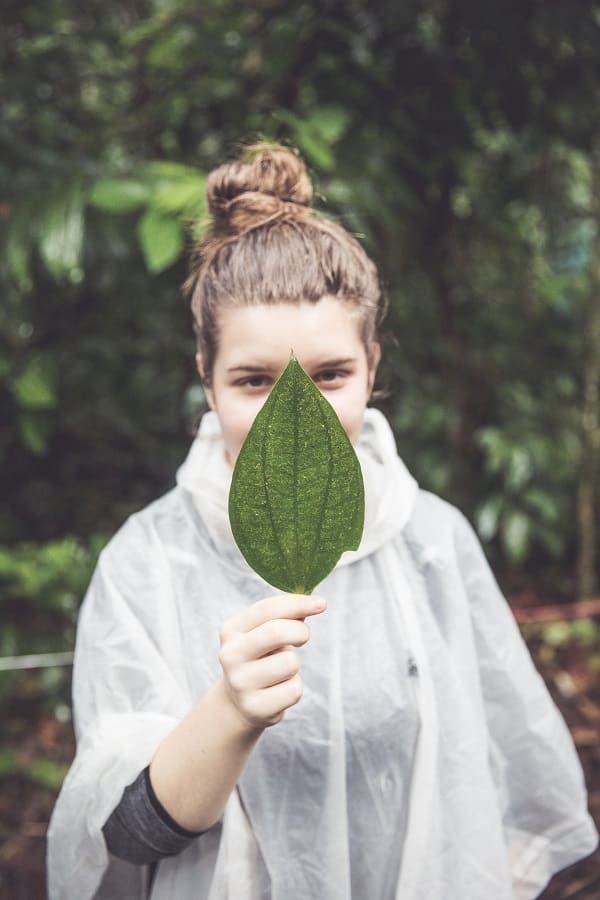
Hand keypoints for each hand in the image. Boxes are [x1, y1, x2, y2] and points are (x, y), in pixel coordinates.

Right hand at [218, 593, 326, 729]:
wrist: (238, 704)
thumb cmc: (260, 658)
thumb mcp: (264, 633)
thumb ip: (286, 616)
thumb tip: (315, 603)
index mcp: (231, 630)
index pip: (267, 609)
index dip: (298, 603)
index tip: (322, 603)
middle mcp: (230, 655)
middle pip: (276, 632)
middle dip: (300, 631)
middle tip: (303, 637)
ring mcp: (240, 683)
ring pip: (290, 663)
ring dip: (294, 665)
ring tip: (281, 671)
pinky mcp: (254, 707)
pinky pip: (294, 690)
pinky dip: (294, 688)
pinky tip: (279, 690)